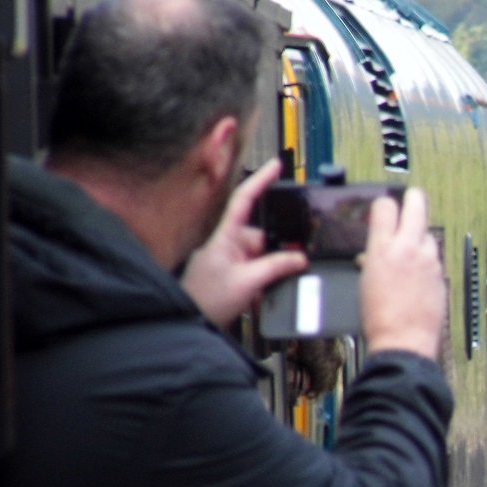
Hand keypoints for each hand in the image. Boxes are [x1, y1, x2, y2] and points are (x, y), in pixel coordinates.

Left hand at [182, 158, 306, 326]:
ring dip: (271, 272)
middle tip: (293, 266)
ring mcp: (229, 261)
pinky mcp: (231, 277)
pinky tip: (262, 296)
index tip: (276, 165)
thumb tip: (299, 258)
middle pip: (263, 237)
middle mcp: (227, 245)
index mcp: (226, 237)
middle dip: (279, 251)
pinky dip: (264, 282)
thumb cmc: (207, 299)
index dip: (260, 181)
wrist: (188, 321)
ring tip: (267, 289)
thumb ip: (276, 267)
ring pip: (262, 257)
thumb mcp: (248, 282)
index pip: (244, 200)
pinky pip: (256, 272)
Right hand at [360, 187, 444, 359]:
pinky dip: (427, 259)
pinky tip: (419, 273)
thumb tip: (376, 251)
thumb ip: (374, 257)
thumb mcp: (364, 281)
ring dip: (420, 236)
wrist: (403, 341)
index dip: (385, 205)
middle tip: (411, 198)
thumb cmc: (379, 318)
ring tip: (411, 248)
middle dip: (413, 198)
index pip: (386, 206)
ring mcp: (429, 260)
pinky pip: (434, 257)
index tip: (385, 208)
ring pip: (428, 233)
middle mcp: (408, 248)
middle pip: (417, 204)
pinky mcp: (441, 274)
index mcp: (382, 248)